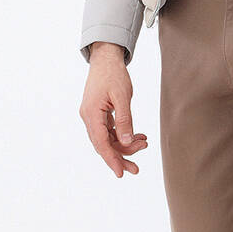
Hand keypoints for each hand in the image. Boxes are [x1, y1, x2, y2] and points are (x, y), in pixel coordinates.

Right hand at [79, 44, 149, 177]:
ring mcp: (93, 116)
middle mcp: (89, 117)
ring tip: (144, 143)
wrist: (106, 58)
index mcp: (91, 113)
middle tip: (136, 169)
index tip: (121, 173)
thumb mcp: (123, 96)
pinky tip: (138, 136)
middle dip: (121, 156)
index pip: (101, 142)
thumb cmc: (114, 74)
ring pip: (107, 139)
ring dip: (125, 145)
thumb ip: (124, 120)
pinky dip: (123, 135)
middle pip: (103, 144)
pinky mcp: (99, 114)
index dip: (112, 159)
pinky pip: (109, 131)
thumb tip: (127, 141)